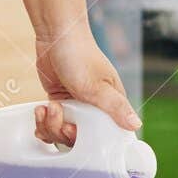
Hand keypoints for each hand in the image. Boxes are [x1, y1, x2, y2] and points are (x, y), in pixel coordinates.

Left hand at [33, 25, 139, 145]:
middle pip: (79, 140)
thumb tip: (136, 125)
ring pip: (61, 134)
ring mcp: (75, 107)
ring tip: (47, 108)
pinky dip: (43, 121)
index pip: (106, 136)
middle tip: (58, 115)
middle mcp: (94, 109)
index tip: (75, 131)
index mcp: (110, 106)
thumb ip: (116, 108)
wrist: (56, 35)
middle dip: (63, 132)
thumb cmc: (80, 54)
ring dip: (49, 126)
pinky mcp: (59, 103)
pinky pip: (51, 123)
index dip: (90, 142)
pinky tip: (40, 109)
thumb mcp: (98, 85)